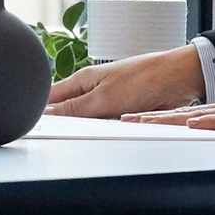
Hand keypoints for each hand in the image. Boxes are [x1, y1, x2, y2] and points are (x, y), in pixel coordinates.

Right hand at [45, 45, 204, 118]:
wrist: (179, 80)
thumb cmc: (144, 78)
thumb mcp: (104, 98)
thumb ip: (75, 108)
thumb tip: (46, 113)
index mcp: (82, 80)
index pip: (51, 97)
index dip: (41, 112)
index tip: (36, 128)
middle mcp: (92, 89)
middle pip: (68, 112)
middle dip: (68, 125)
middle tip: (68, 136)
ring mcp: (107, 100)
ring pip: (88, 121)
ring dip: (90, 129)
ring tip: (96, 131)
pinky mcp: (122, 110)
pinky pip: (107, 124)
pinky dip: (108, 130)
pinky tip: (112, 132)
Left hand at [124, 72, 214, 133]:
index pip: (189, 115)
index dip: (162, 118)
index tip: (138, 121)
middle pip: (184, 115)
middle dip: (153, 119)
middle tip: (124, 121)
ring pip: (199, 117)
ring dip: (169, 120)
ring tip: (143, 122)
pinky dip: (209, 123)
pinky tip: (192, 124)